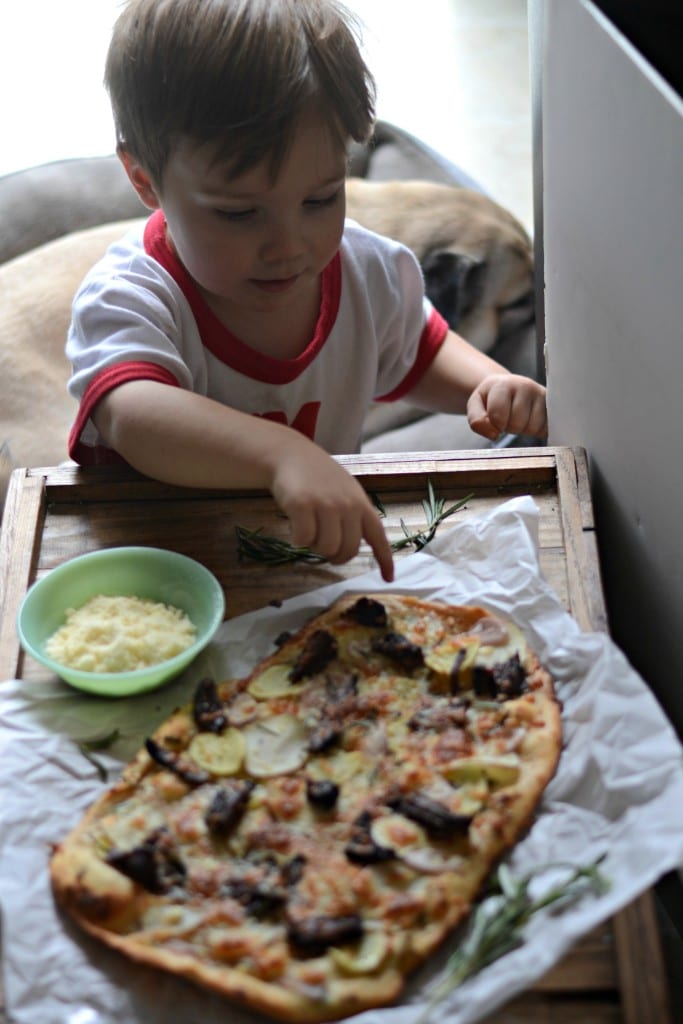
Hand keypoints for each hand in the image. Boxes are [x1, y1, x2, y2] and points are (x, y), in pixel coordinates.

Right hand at [269, 445, 394, 581]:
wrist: (290, 455)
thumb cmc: (318, 477)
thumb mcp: (345, 491)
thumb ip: (353, 516)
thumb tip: (353, 547)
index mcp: (361, 504)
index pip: (378, 536)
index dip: (385, 559)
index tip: (388, 578)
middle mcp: (347, 505)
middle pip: (348, 550)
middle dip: (334, 556)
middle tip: (323, 546)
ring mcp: (325, 505)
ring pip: (326, 548)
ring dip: (314, 547)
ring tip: (309, 530)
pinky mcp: (302, 505)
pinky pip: (303, 540)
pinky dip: (297, 540)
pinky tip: (295, 527)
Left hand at [467, 373, 546, 440]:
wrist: (509, 386)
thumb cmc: (491, 398)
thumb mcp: (475, 406)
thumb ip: (476, 420)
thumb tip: (494, 434)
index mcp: (503, 384)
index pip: (498, 417)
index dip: (494, 424)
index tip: (494, 418)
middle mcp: (526, 385)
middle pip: (517, 424)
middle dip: (509, 427)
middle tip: (508, 417)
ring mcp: (541, 394)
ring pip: (533, 428)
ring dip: (523, 429)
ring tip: (519, 417)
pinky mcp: (553, 405)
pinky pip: (546, 429)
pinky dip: (537, 431)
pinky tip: (530, 420)